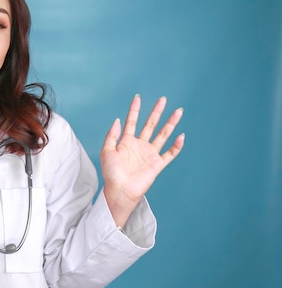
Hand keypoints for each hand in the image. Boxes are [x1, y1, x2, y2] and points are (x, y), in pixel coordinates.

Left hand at [100, 95, 183, 226]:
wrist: (120, 190)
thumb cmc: (111, 173)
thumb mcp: (107, 151)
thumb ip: (112, 135)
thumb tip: (118, 120)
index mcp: (126, 142)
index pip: (132, 122)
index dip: (134, 110)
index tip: (138, 97)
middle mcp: (139, 146)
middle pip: (150, 125)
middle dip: (156, 112)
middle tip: (163, 99)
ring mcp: (149, 154)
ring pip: (162, 135)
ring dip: (170, 123)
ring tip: (178, 111)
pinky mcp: (157, 164)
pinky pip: (169, 154)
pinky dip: (176, 146)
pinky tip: (181, 136)